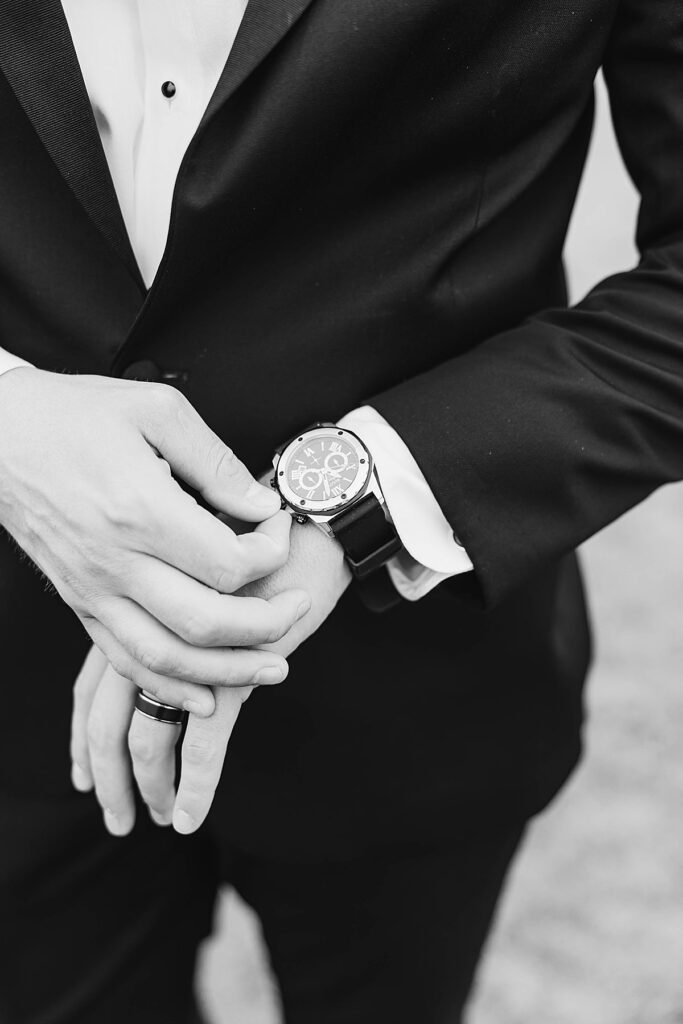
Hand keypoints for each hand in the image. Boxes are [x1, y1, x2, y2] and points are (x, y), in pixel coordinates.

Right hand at [0, 368, 309, 714]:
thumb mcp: (156, 411)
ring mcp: (94, 590)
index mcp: (141, 510)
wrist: (0, 436)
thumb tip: (260, 503)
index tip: (278, 527)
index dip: (271, 553)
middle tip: (298, 606)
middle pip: (208, 623)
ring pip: (168, 658)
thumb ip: (215, 461)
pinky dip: (169, 687)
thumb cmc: (75, 416)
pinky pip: (126, 661)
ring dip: (228, 672)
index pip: (230, 563)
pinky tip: (204, 694)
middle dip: (268, 624)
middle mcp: (116, 561)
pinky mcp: (81, 603)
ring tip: (272, 667)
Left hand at [70, 521, 350, 834]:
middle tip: (115, 817)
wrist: (309, 519)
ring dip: (151, 788)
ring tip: (160, 821)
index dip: (84, 737)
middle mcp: (152, 630)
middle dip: (108, 777)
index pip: (92, 687)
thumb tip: (175, 660)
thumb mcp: (207, 578)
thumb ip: (180, 615)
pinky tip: (189, 815)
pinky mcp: (235, 665)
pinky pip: (205, 739)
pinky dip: (196, 783)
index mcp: (139, 609)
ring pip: (148, 738)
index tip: (84, 775)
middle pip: (106, 719)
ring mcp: (192, 649)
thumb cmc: (261, 543)